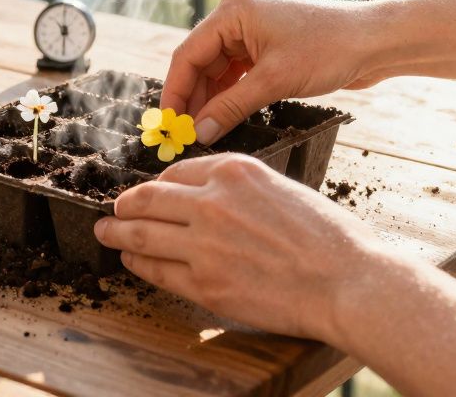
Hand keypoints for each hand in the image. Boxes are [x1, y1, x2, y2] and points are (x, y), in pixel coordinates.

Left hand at [93, 154, 386, 343]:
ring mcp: (204, 244)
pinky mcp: (205, 283)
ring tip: (107, 233)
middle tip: (113, 211)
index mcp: (234, 171)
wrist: (348, 280)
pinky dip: (139, 264)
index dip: (157, 185)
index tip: (149, 194)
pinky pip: (158, 270)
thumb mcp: (281, 189)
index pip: (177, 172)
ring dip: (118, 233)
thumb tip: (208, 199)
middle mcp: (212, 201)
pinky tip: (133, 261)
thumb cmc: (329, 238)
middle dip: (125, 206)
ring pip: (143, 234)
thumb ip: (240, 191)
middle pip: (148, 199)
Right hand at [161, 0, 383, 143]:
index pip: (187, 54)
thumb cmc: (329, 49)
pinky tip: (224, 120)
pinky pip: (236, 75)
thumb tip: (198, 133)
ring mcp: (252, 33)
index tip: (168, 125)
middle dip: (192, 100)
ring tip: (203, 133)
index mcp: (232, 12)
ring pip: (216, 72)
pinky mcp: (266, 49)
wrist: (374, 42)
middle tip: (183, 135)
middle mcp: (237, 18)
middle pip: (199, 63)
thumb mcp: (273, 82)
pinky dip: (229, 97)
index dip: (175, 92)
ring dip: (210, 101)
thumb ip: (230, 108)